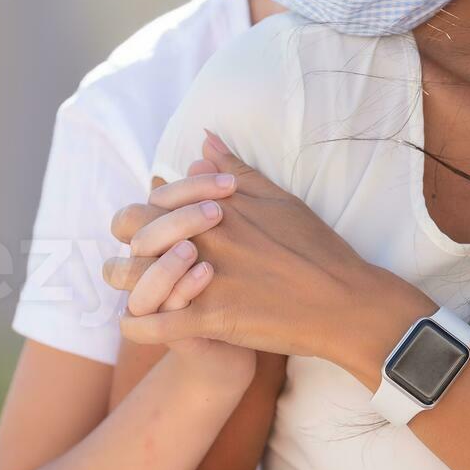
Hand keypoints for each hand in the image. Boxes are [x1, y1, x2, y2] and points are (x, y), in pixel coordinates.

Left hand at [104, 136, 428, 375]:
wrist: (345, 302)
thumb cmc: (318, 249)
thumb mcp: (279, 199)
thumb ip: (236, 171)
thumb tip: (202, 142)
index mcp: (218, 206)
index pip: (152, 199)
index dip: (145, 213)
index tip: (155, 228)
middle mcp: (205, 237)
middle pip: (132, 229)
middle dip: (125, 241)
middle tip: (136, 257)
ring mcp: (206, 278)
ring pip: (131, 277)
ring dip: (124, 284)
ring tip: (132, 292)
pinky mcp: (211, 319)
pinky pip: (151, 325)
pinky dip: (135, 327)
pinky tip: (135, 327)